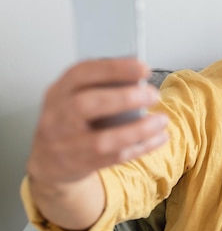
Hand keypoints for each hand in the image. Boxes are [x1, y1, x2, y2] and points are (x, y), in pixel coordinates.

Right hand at [27, 57, 167, 186]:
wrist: (50, 159)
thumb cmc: (70, 118)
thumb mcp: (74, 96)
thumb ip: (100, 85)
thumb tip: (137, 78)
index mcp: (59, 91)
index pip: (80, 73)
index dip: (112, 69)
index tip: (143, 67)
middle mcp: (58, 117)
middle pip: (85, 105)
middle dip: (124, 99)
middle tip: (153, 94)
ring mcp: (68, 144)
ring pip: (103, 140)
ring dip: (138, 130)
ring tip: (162, 119)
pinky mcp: (82, 164)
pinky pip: (116, 157)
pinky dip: (142, 146)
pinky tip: (159, 136)